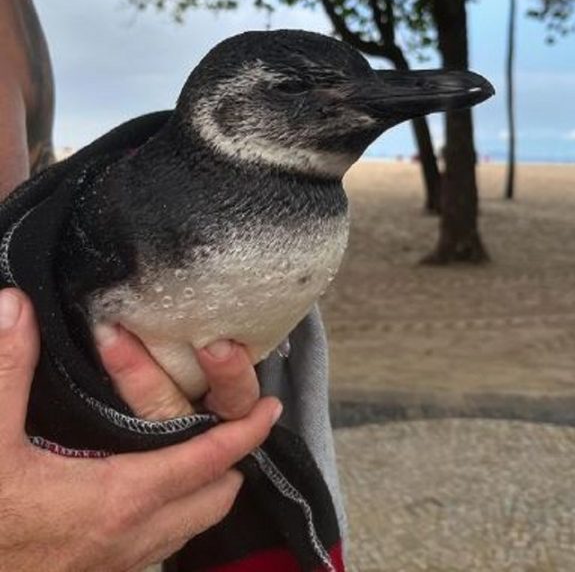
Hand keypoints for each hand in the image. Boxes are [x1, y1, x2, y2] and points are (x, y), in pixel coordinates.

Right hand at [0, 288, 281, 571]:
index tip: (270, 408)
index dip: (245, 432)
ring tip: (200, 449)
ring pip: (189, 526)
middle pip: (214, 498)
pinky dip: (172, 514)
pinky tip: (145, 489)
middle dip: (231, 460)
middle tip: (233, 421)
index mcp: (121, 496)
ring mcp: (116, 563)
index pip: (208, 459)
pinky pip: (158, 542)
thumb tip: (18, 306)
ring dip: (204, 489)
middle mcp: (132, 535)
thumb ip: (8, 371)